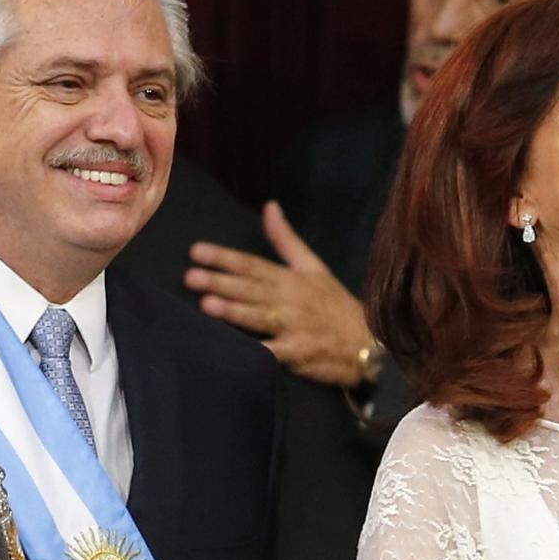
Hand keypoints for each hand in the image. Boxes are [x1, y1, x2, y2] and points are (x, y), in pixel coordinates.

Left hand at [186, 201, 374, 386]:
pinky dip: (256, 352)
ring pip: (259, 317)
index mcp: (291, 278)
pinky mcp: (297, 353)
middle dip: (220, 282)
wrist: (367, 342)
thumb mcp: (314, 266)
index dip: (224, 258)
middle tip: (191, 276)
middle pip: (250, 289)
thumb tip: (269, 206)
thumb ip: (286, 240)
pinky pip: (272, 352)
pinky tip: (233, 350)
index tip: (196, 251)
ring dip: (233, 311)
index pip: (252, 264)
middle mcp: (290, 300)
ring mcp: (293, 327)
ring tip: (206, 305)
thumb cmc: (334, 304)